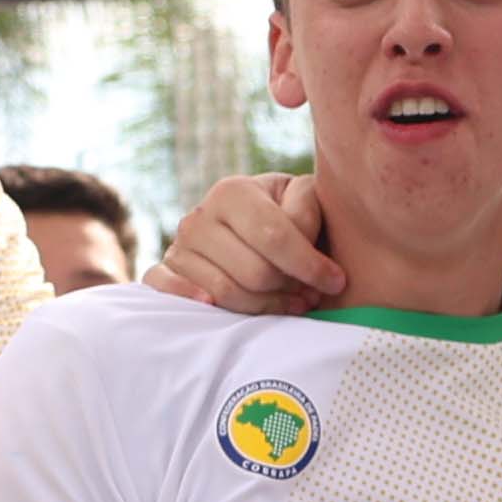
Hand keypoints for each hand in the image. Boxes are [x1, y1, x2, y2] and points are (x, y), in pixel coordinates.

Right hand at [143, 172, 343, 313]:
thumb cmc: (284, 214)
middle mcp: (199, 217)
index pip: (274, 237)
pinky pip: (171, 292)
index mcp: (232, 192)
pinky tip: (221, 310)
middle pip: (253, 272)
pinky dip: (194, 301)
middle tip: (312, 296)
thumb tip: (302, 241)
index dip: (310, 265)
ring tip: (293, 304)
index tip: (336, 282)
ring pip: (225, 294)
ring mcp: (178, 246)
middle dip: (290, 289)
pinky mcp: (164, 271)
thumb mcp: (301, 198)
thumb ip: (307, 209)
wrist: (246, 227)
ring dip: (266, 307)